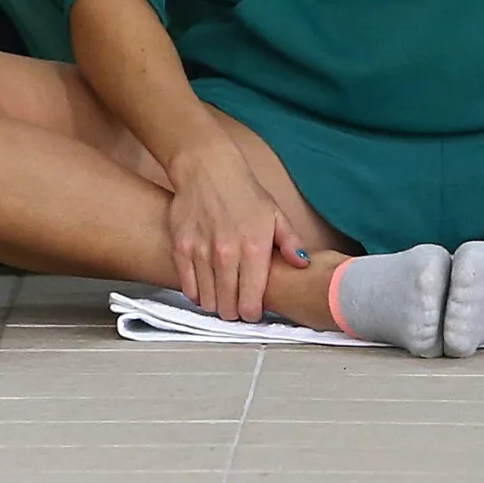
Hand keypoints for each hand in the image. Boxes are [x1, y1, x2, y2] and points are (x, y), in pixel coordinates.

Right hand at [164, 139, 308, 321]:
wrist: (207, 169)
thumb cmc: (243, 192)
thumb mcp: (275, 214)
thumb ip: (290, 242)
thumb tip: (303, 264)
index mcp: (254, 248)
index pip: (251, 303)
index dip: (253, 313)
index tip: (253, 309)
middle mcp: (227, 254)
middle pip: (228, 307)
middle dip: (234, 311)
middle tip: (237, 304)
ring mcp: (201, 252)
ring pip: (207, 301)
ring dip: (216, 303)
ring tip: (222, 294)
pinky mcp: (180, 248)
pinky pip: (188, 287)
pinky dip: (197, 292)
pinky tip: (204, 285)